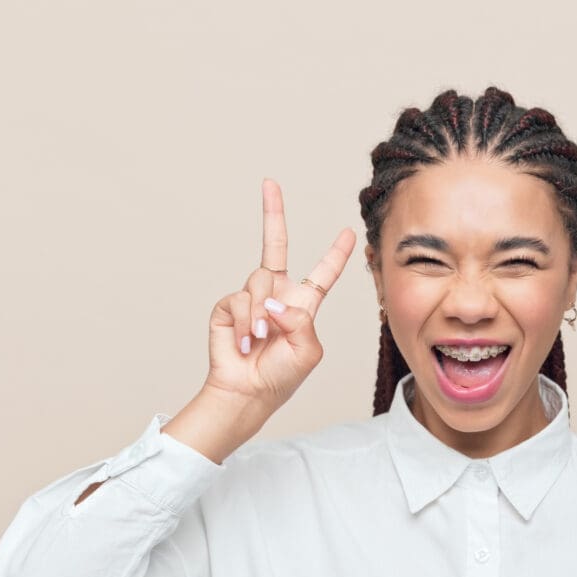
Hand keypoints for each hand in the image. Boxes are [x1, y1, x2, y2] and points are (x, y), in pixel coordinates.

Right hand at [204, 179, 355, 415]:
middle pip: (274, 244)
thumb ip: (300, 320)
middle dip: (273, 212)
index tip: (348, 232)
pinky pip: (240, 299)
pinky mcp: (228, 306)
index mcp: (303, 304)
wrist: (248, 394)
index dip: (336, 253)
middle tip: (270, 183)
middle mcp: (277, 295)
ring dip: (262, 313)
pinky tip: (245, 342)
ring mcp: (252, 298)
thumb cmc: (282, 376)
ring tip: (261, 339)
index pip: (323, 273)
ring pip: (260, 280)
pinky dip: (245, 322)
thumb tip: (273, 300)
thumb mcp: (308, 350)